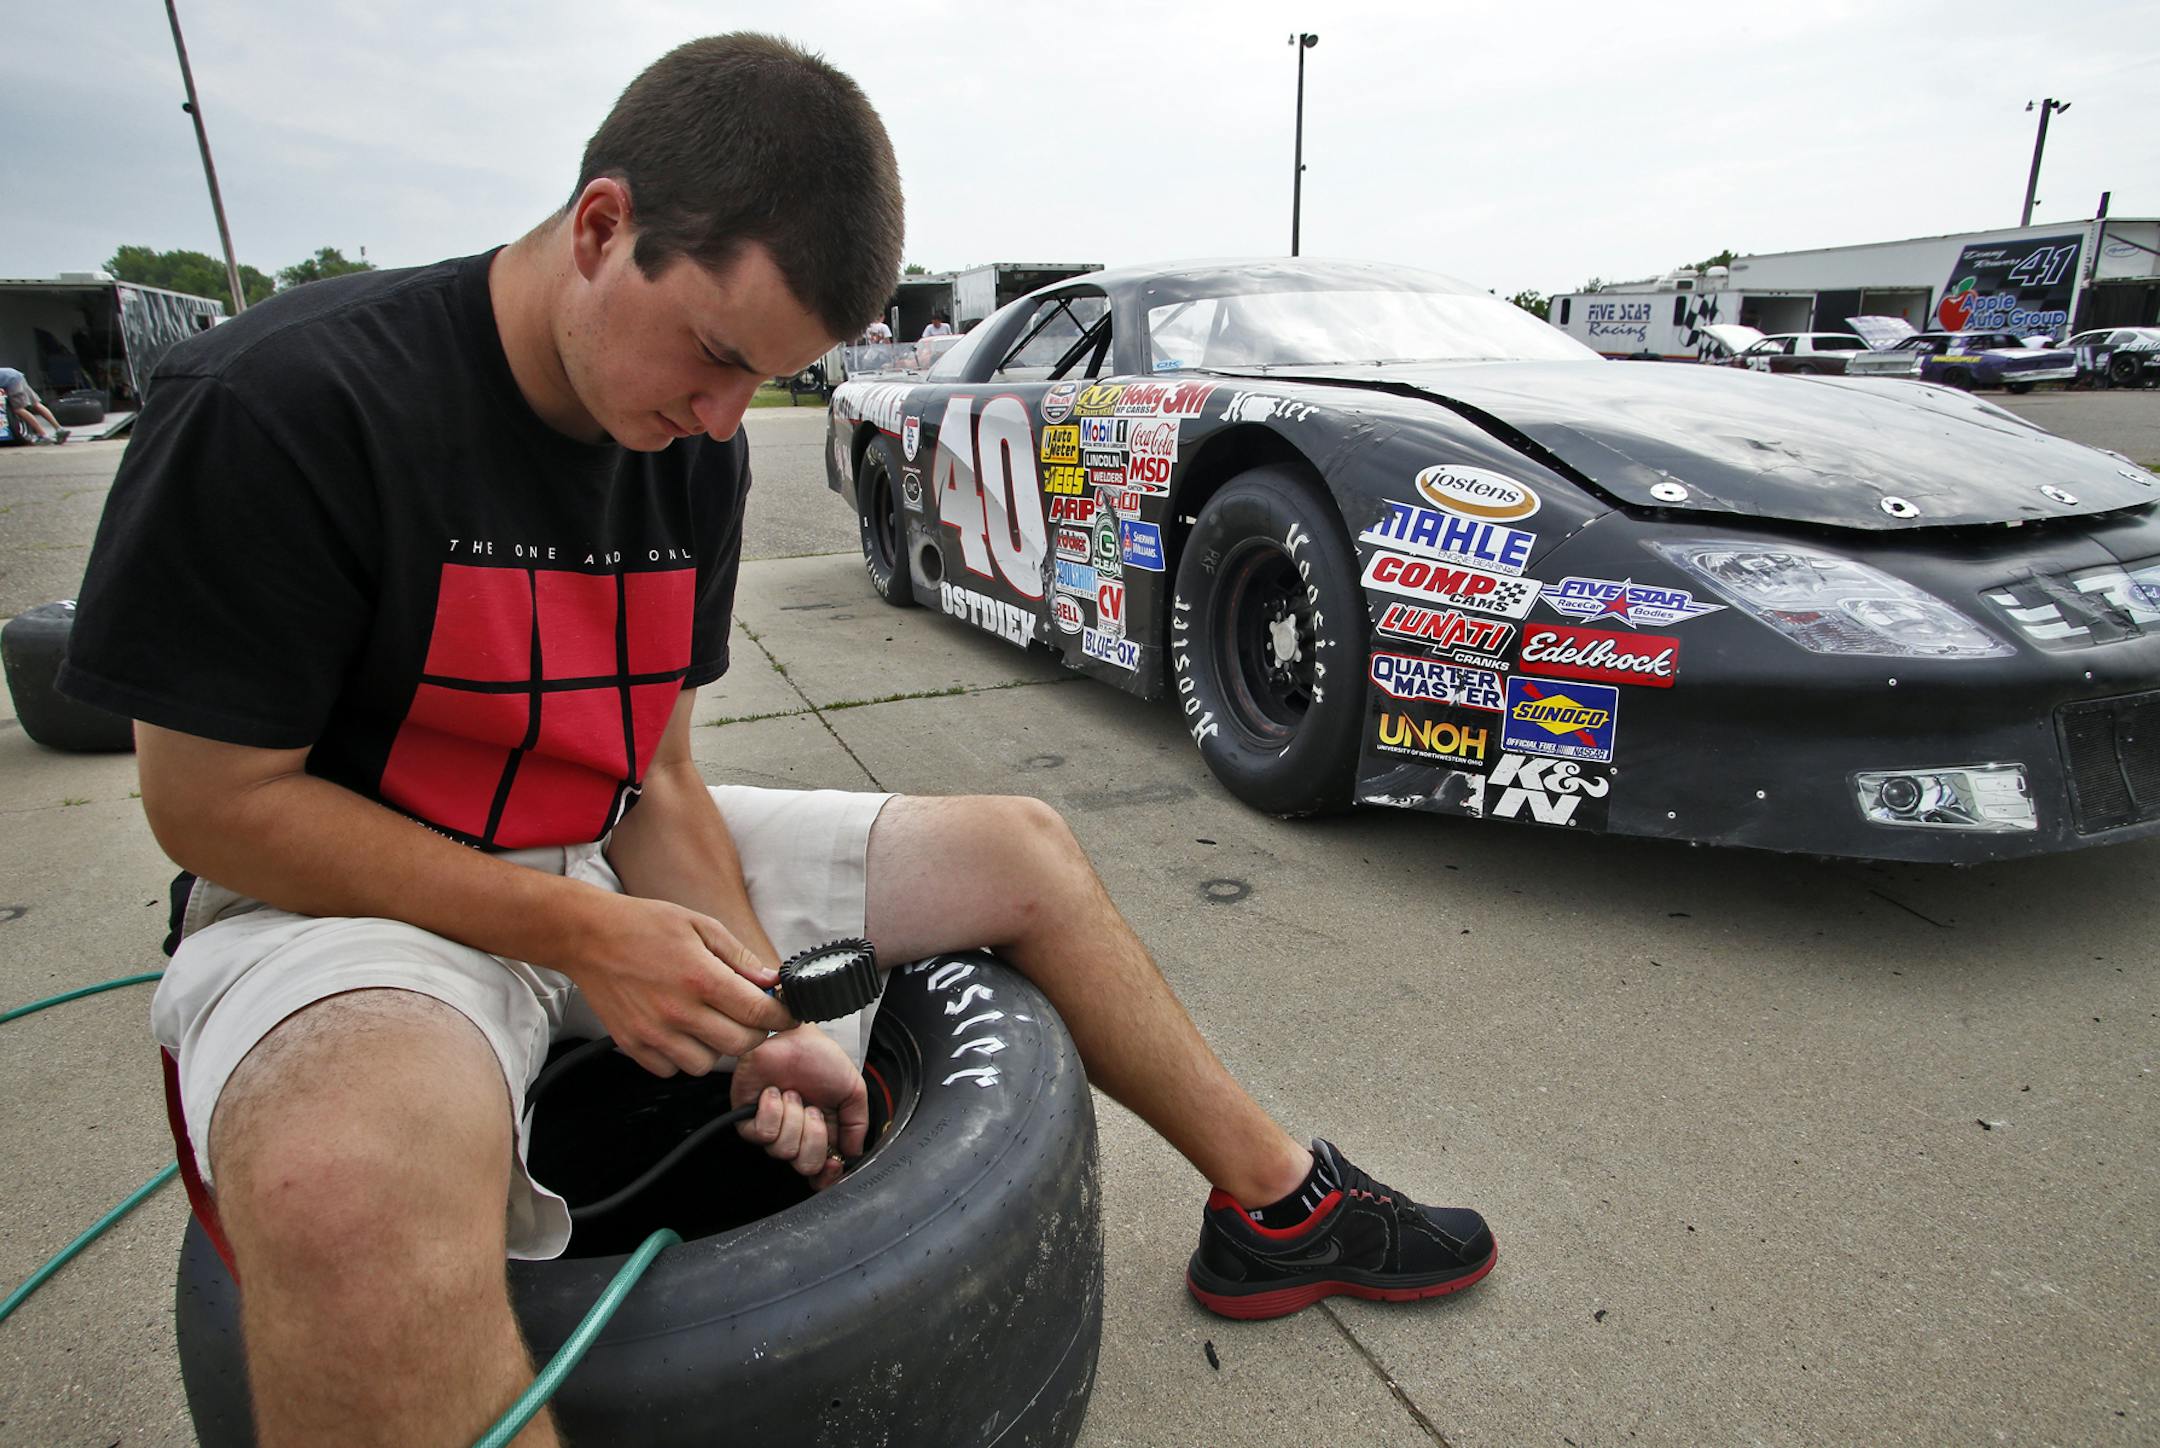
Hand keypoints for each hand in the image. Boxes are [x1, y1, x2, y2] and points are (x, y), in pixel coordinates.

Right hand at [560, 892, 793, 1076]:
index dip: (781, 1017)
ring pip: (706, 1064)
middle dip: (754, 1032)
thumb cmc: (644, 925)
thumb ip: (739, 956)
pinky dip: (681, 1057)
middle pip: (740, 1045)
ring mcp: (654, 1032)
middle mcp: (679, 1011)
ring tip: (708, 1022)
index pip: (759, 1013)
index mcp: (701, 978)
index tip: (786, 1014)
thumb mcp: (700, 925)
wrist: (588, 936)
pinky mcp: (632, 1044)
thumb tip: (770, 981)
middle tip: (748, 1016)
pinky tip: (680, 1031)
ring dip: (716, 1048)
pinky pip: (671, 1069)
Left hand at [732, 1025, 869, 1190]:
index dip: (827, 1175)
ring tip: (793, 1093)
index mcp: (821, 1134)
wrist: (797, 1035)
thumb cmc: (821, 1058)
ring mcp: (772, 1128)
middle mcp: (796, 1135)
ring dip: (794, 1118)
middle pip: (805, 1165)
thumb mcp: (853, 1091)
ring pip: (784, 1150)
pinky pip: (762, 1134)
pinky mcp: (747, 1118)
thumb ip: (857, 1124)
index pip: (820, 1172)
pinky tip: (775, 1093)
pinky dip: (773, 1112)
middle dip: (814, 1137)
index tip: (834, 1162)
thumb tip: (853, 1154)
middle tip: (814, 1109)